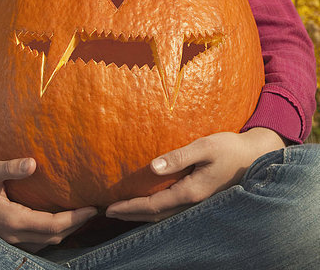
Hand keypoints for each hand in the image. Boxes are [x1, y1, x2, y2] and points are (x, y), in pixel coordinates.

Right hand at [0, 158, 96, 252]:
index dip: (75, 218)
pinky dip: (53, 232)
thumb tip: (32, 163)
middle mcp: (14, 234)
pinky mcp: (9, 234)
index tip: (93, 208)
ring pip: (46, 241)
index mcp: (13, 220)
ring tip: (83, 214)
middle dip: (76, 225)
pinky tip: (60, 218)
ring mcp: (11, 237)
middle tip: (94, 210)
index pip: (52, 225)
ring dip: (66, 230)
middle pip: (54, 236)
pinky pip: (37, 240)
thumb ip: (10, 167)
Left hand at [106, 128, 286, 222]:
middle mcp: (192, 203)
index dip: (130, 207)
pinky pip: (172, 210)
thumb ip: (178, 157)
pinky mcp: (200, 199)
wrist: (254, 156)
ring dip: (142, 215)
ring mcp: (198, 204)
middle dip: (131, 215)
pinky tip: (149, 205)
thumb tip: (152, 166)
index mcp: (190, 192)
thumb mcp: (204, 147)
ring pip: (164, 216)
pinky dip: (155, 210)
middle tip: (109, 212)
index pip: (153, 205)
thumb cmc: (229, 148)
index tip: (110, 207)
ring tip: (124, 211)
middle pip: (155, 215)